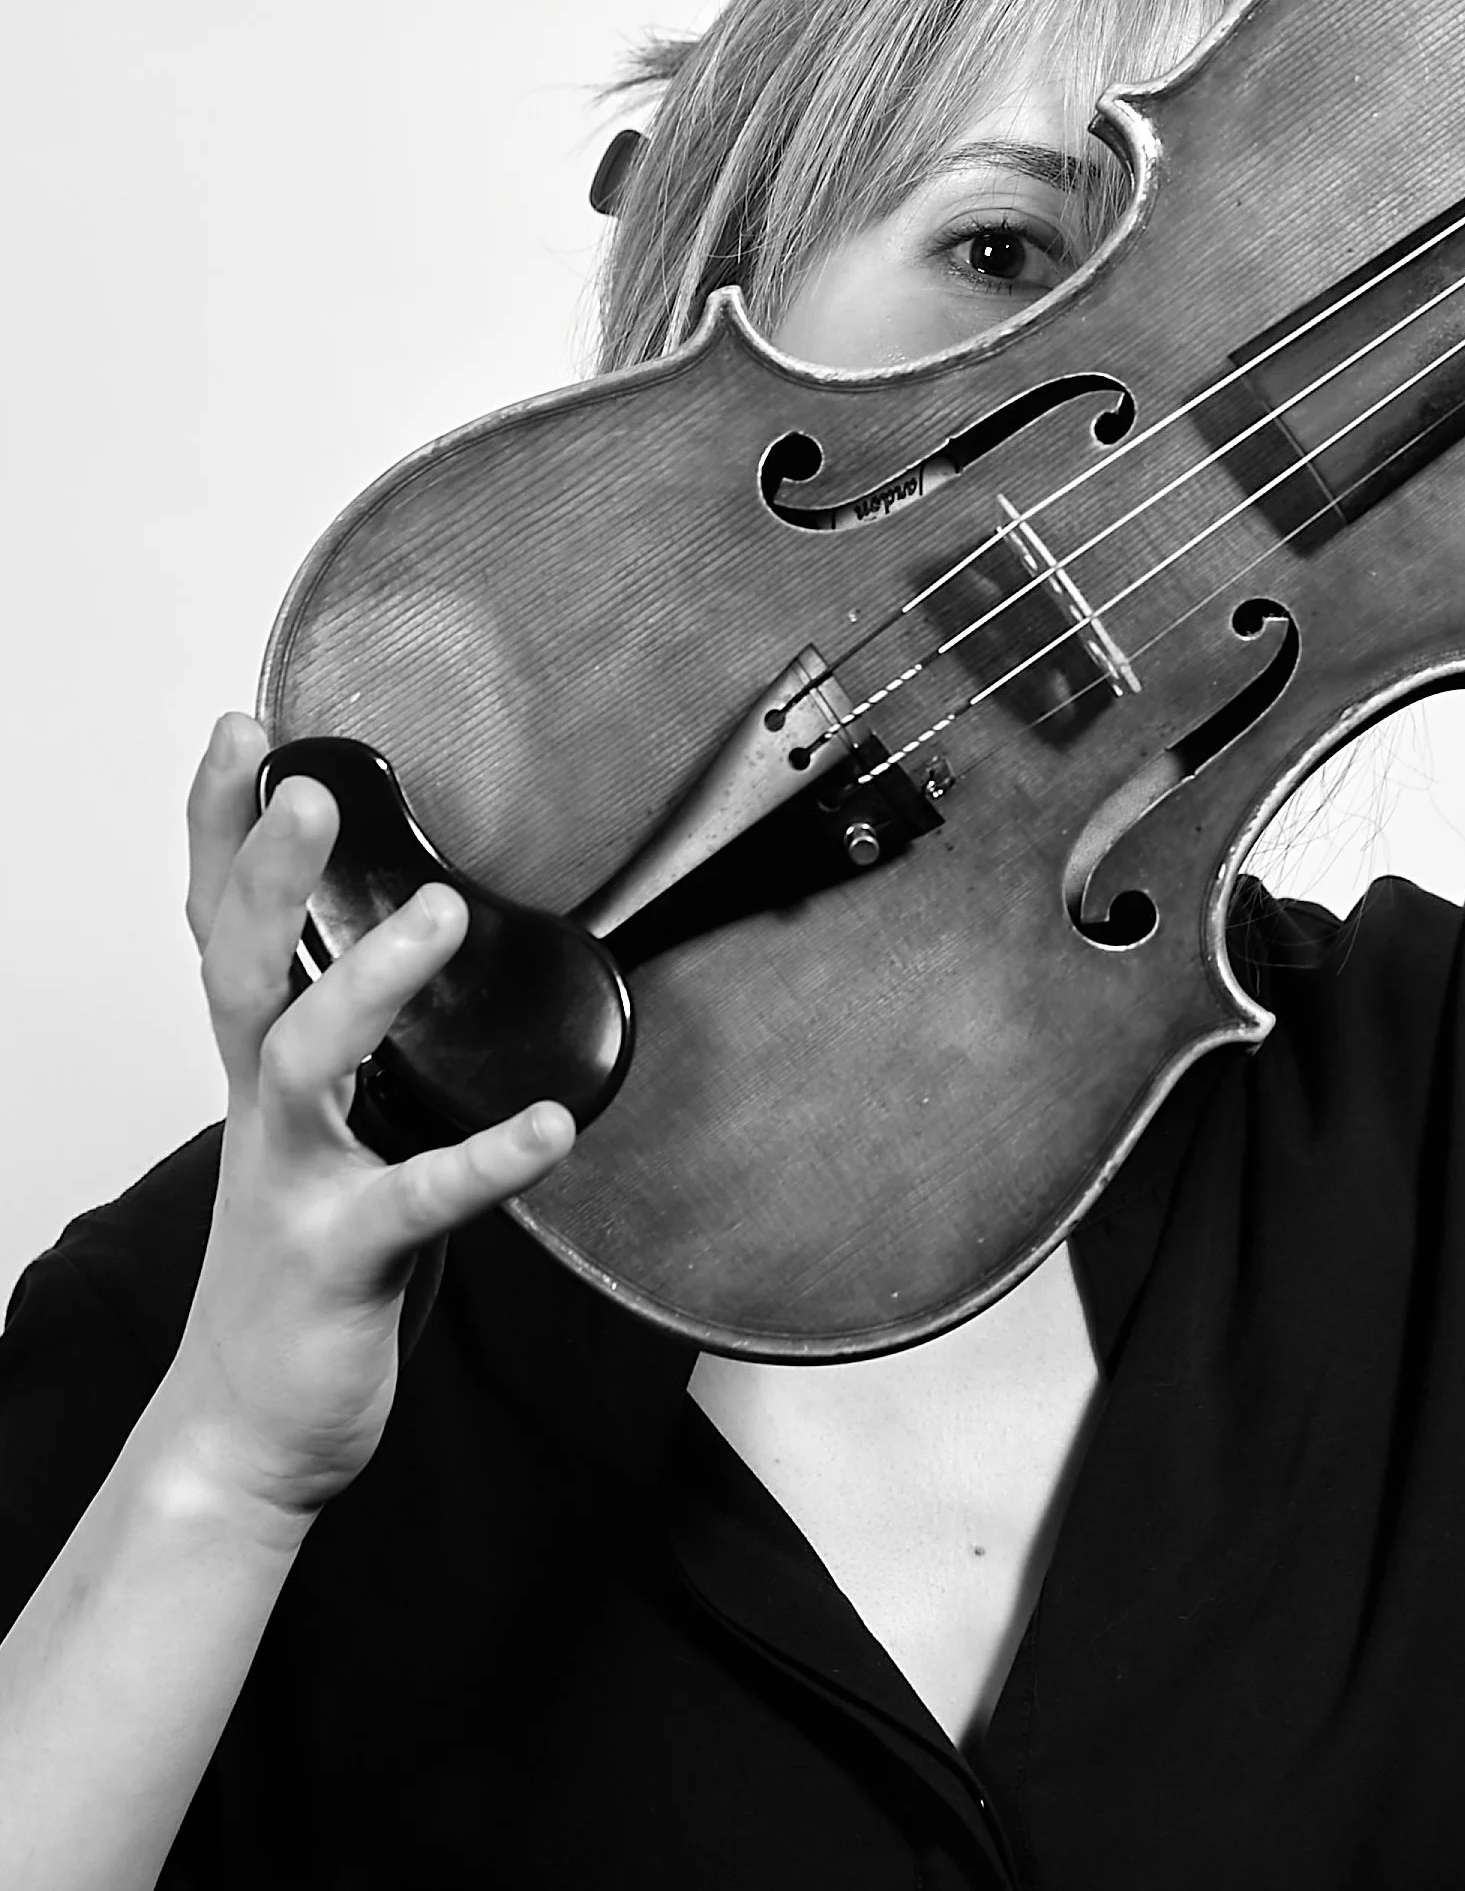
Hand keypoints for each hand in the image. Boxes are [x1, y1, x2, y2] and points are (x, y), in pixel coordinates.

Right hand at [161, 713, 574, 1525]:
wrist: (248, 1424)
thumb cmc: (298, 1257)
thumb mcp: (311, 1124)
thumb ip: (352, 1037)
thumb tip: (422, 932)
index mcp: (258, 1066)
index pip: (220, 925)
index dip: (220, 829)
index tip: (240, 731)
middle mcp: (265, 1109)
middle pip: (243, 968)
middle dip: (268, 872)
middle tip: (305, 784)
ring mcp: (295, 1180)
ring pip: (307, 1063)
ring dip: (366, 984)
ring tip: (437, 913)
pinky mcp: (345, 1256)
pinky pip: (419, 1200)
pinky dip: (486, 1160)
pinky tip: (551, 1129)